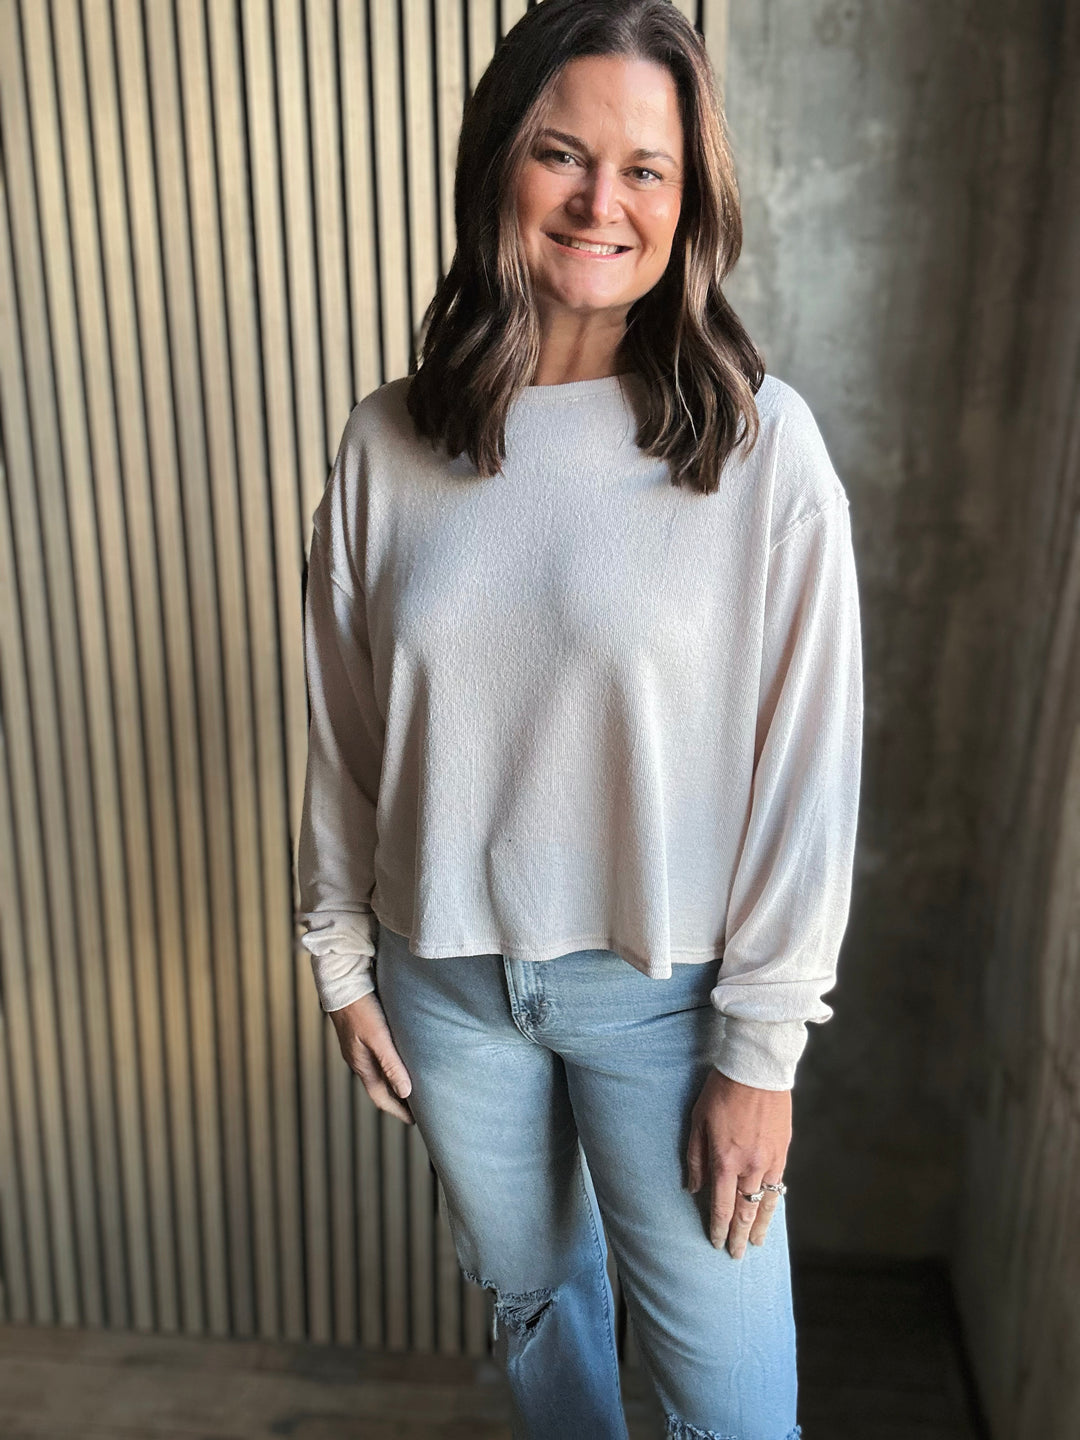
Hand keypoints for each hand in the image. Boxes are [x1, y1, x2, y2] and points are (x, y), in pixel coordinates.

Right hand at [328, 992, 414, 1124]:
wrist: (341, 982)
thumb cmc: (360, 1008)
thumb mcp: (378, 1037)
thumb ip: (391, 1064)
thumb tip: (406, 1092)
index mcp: (361, 1065)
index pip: (380, 1097)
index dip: (398, 1110)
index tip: (415, 1121)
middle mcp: (359, 1059)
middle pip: (380, 1087)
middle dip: (398, 1099)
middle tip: (419, 1106)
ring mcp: (359, 1047)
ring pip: (379, 1071)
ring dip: (395, 1080)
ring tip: (414, 1084)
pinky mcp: (362, 1033)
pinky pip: (379, 1056)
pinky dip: (391, 1064)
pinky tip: (402, 1057)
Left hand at [685, 1069, 790, 1258]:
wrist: (756, 1069)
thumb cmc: (721, 1092)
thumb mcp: (698, 1122)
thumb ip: (695, 1159)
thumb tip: (693, 1188)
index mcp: (725, 1161)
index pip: (723, 1207)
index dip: (719, 1229)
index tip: (716, 1243)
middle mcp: (750, 1167)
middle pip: (746, 1212)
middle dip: (740, 1236)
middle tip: (737, 1255)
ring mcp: (770, 1160)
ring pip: (766, 1203)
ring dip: (761, 1226)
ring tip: (758, 1243)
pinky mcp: (784, 1150)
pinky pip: (779, 1184)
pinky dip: (774, 1201)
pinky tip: (770, 1210)